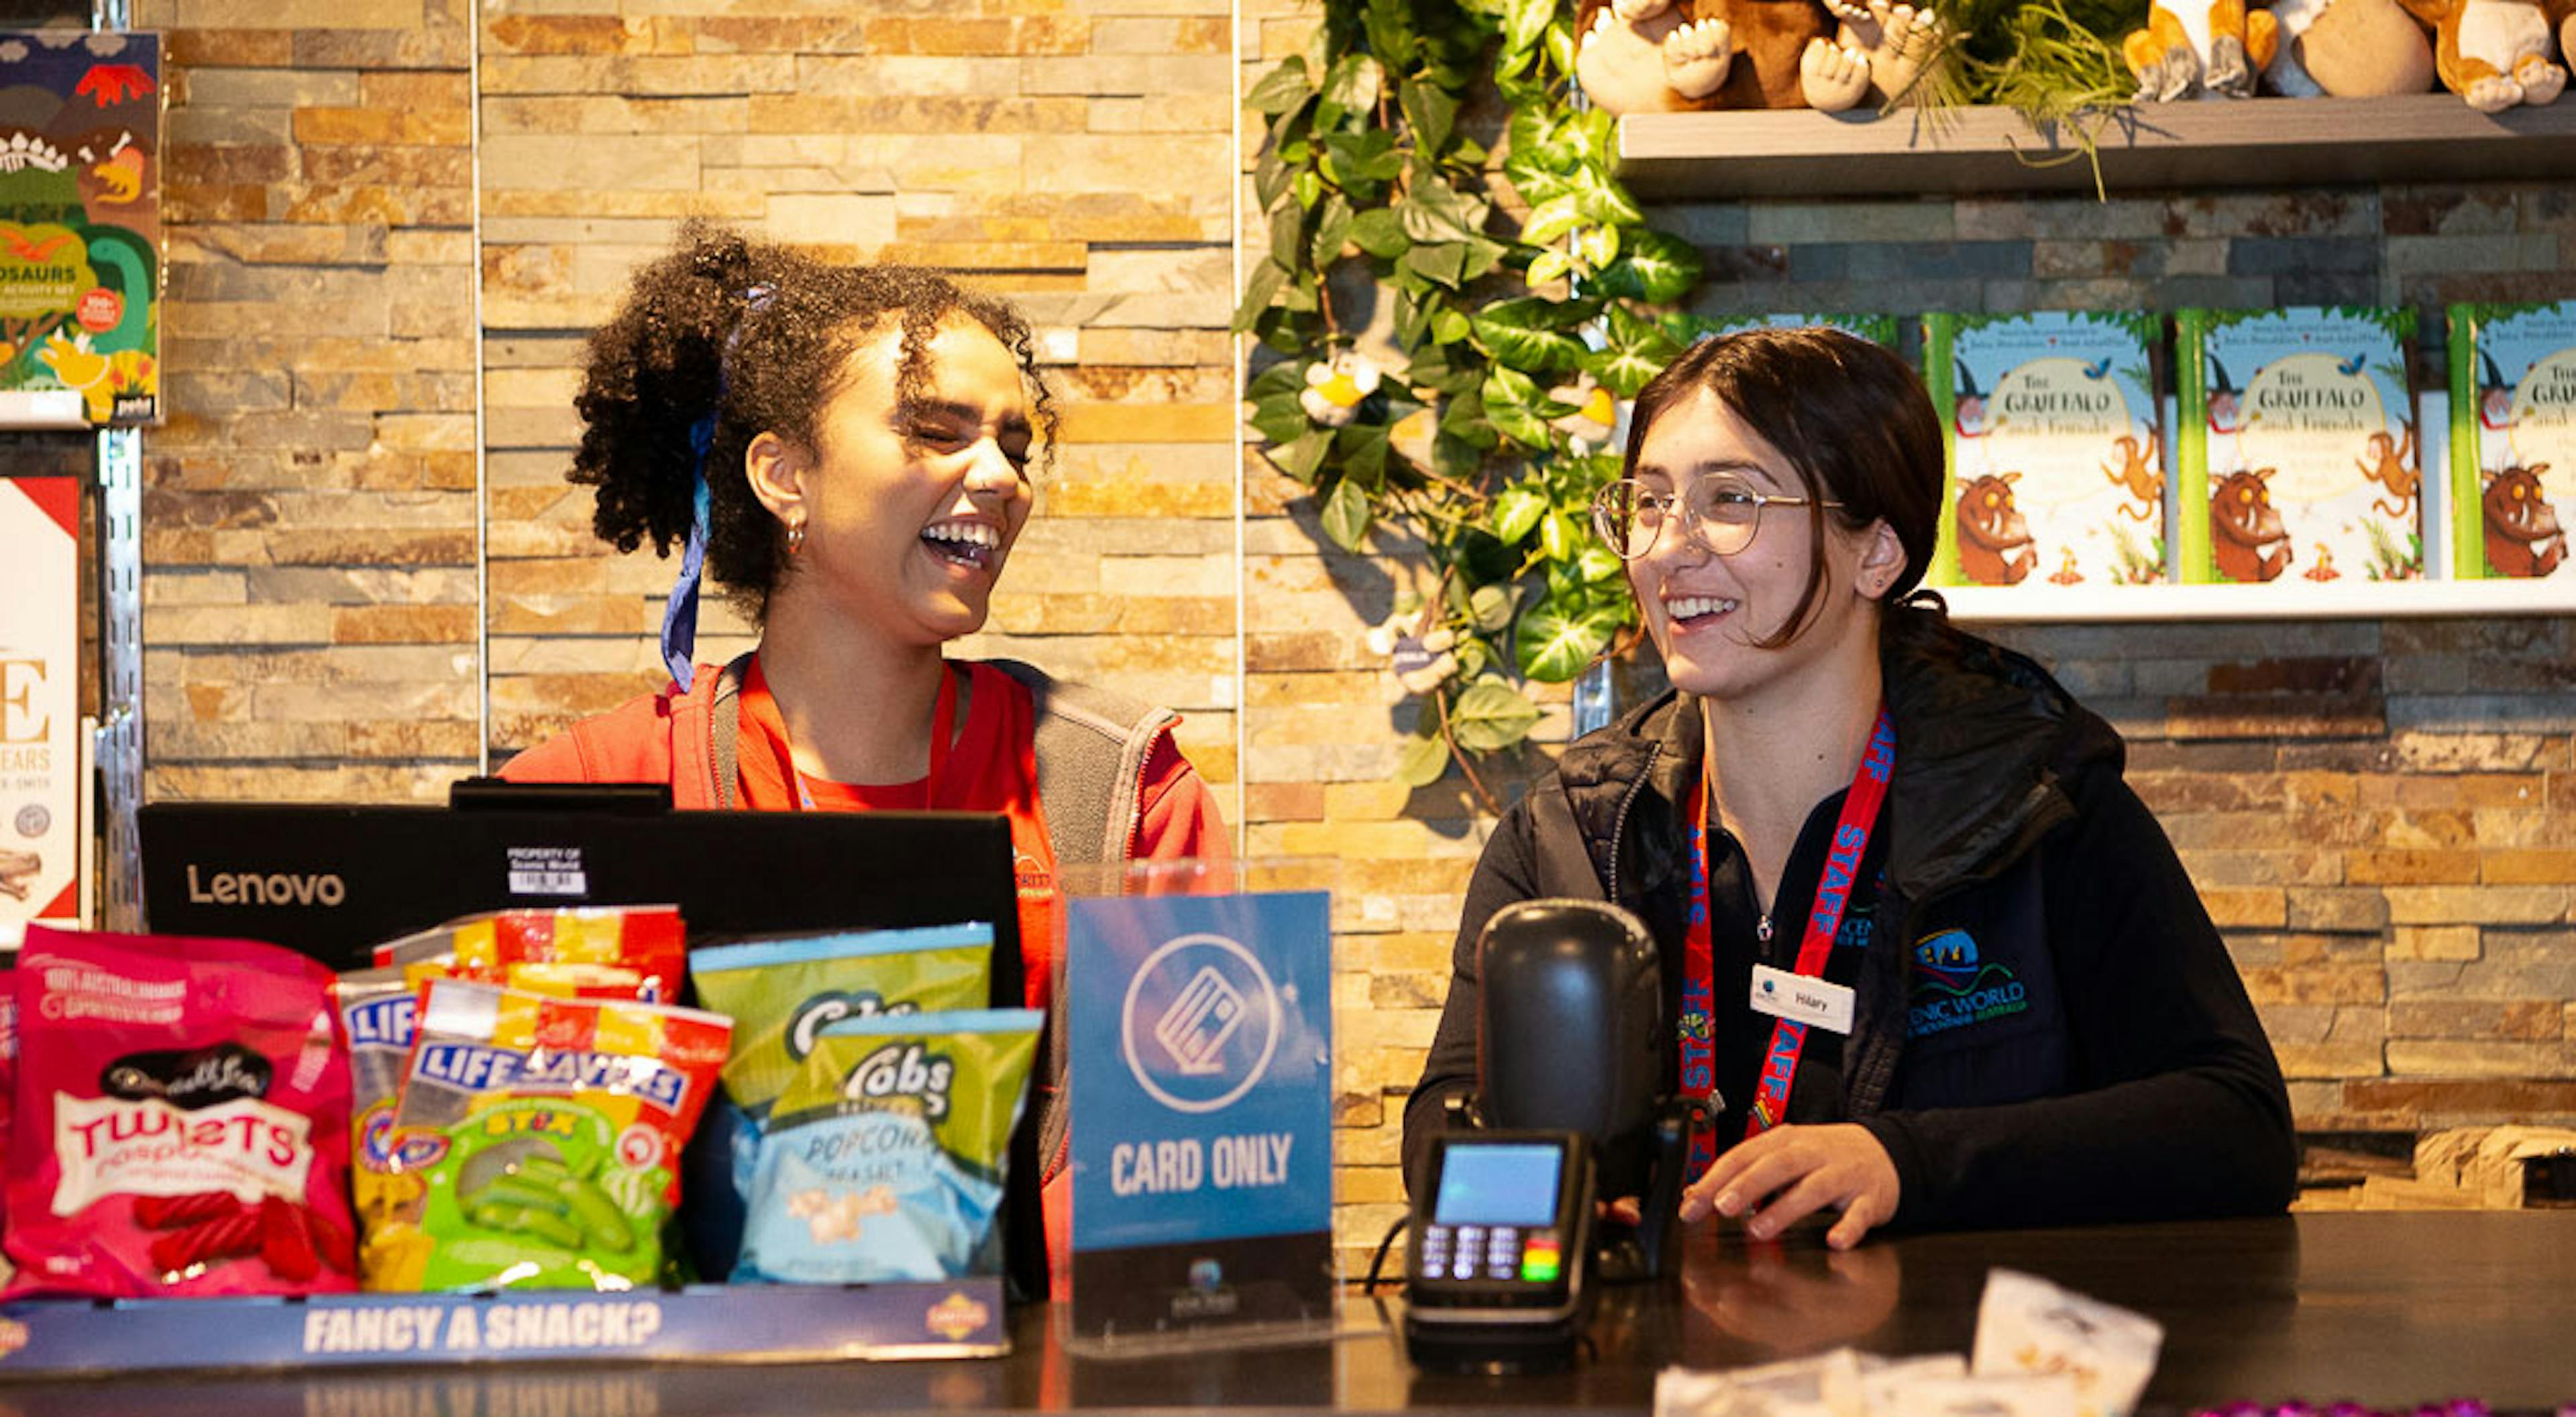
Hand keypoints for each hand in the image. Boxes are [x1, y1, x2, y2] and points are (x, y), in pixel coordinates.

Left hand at [1679, 1123, 1898, 1250]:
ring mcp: (1843, 1174)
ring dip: (1785, 1208)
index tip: (1692, 1204)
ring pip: (1814, 1188)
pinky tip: (1834, 1241)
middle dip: (1747, 1185)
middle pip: (1777, 1165)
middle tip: (1721, 1207)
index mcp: (1785, 1141)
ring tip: (1758, 1229)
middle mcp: (1813, 1153)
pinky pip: (1860, 1214)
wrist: (1883, 1154)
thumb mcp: (1781, 1158)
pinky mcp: (1869, 1198)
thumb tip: (1695, 1195)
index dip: (1715, 1179)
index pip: (1744, 1155)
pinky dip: (1848, 1228)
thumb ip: (1742, 1175)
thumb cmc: (1822, 1160)